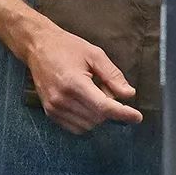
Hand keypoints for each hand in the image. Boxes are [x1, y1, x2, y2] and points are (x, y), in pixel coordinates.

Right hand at [24, 26, 142, 133]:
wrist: (38, 46)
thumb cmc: (66, 47)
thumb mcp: (94, 54)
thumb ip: (112, 75)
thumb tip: (129, 94)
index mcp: (74, 83)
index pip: (103, 107)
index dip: (123, 113)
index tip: (137, 117)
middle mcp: (62, 99)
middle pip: (98, 117)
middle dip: (108, 107)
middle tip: (104, 87)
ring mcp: (54, 108)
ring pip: (88, 125)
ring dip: (97, 114)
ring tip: (91, 92)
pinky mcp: (50, 112)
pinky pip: (75, 127)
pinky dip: (86, 120)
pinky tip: (84, 102)